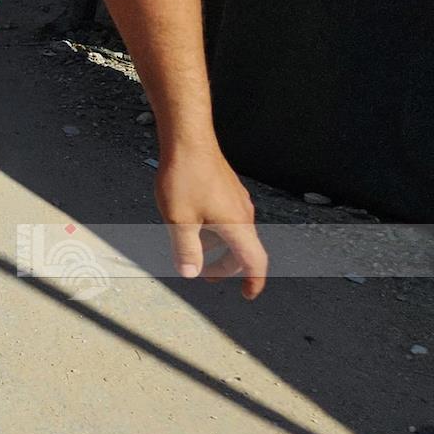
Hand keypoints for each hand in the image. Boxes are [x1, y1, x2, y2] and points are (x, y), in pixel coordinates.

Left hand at [157, 144, 267, 297]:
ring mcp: (236, 199)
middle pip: (242, 250)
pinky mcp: (226, 188)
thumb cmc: (184, 176)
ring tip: (191, 249)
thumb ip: (185, 249)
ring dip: (215, 246)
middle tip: (206, 275)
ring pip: (232, 232)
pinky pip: (225, 217)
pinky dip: (213, 229)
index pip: (255, 262)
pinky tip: (190, 223)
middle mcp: (243, 213)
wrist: (188, 139)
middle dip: (225, 266)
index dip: (254, 281)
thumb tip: (191, 273)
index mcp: (237, 225)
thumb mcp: (179, 219)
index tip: (248, 294)